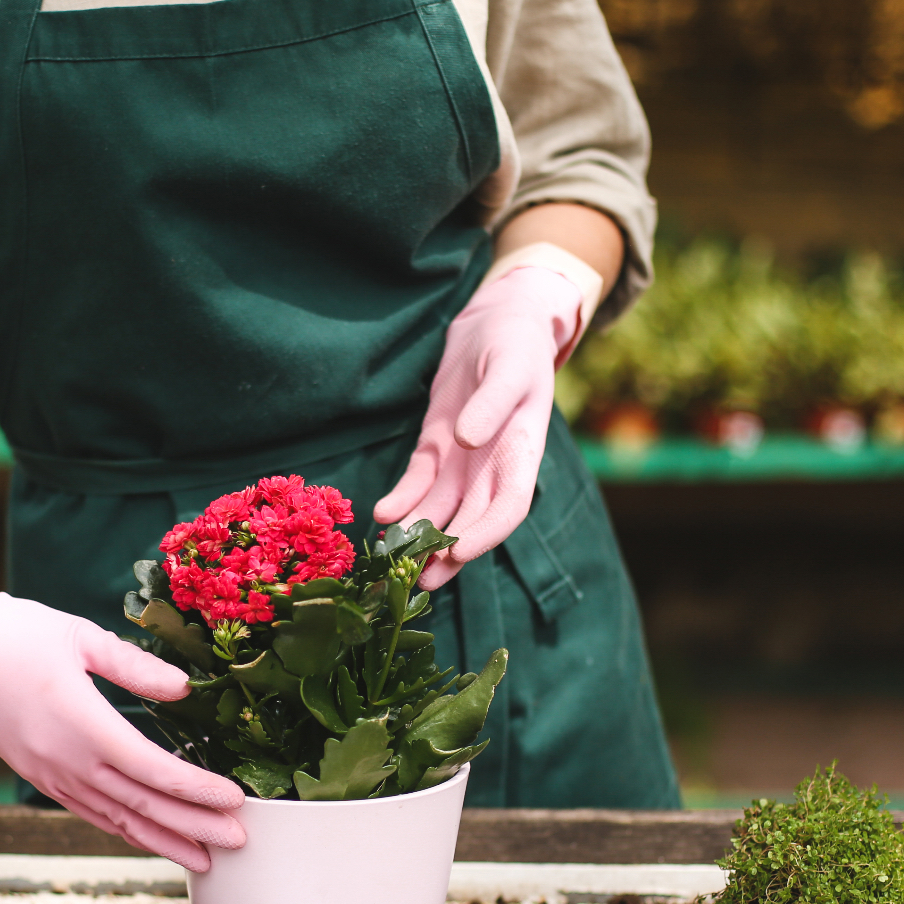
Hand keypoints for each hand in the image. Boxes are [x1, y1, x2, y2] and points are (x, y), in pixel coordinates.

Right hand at [0, 546, 245, 870]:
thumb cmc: (13, 633)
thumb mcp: (81, 636)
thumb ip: (135, 667)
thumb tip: (184, 689)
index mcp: (83, 725)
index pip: (154, 770)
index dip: (198, 791)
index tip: (235, 802)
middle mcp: (67, 760)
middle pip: (143, 805)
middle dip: (195, 827)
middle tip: (240, 844)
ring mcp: (50, 774)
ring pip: (117, 819)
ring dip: (164, 840)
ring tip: (205, 860)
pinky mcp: (38, 775)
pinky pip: (90, 813)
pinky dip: (125, 830)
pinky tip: (150, 838)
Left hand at [375, 266, 585, 588]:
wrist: (498, 322)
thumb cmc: (515, 343)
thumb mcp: (509, 366)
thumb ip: (492, 403)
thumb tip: (467, 439)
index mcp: (521, 452)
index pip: (509, 506)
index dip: (487, 533)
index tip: (459, 550)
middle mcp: (492, 467)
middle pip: (471, 520)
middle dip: (446, 552)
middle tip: (417, 581)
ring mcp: (462, 462)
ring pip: (441, 511)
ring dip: (420, 538)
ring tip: (394, 565)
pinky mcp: (435, 449)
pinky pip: (417, 484)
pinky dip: (401, 501)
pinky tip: (382, 516)